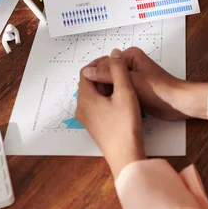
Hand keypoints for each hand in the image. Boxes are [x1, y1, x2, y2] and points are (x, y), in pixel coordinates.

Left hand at [76, 49, 145, 177]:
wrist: (126, 156)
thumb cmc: (125, 125)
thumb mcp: (125, 92)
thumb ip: (118, 70)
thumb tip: (113, 53)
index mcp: (84, 98)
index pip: (87, 71)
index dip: (101, 63)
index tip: (117, 62)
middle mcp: (81, 108)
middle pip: (90, 83)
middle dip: (106, 75)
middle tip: (124, 73)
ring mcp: (87, 119)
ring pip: (95, 94)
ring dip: (108, 87)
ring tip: (126, 86)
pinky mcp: (95, 126)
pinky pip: (98, 106)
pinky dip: (108, 99)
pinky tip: (123, 102)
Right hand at [82, 47, 207, 120]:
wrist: (177, 103)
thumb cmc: (158, 90)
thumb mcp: (131, 81)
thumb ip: (108, 75)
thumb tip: (87, 72)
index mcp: (129, 56)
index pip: (103, 62)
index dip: (93, 75)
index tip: (85, 89)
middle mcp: (129, 64)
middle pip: (106, 73)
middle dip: (99, 84)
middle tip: (90, 99)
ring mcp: (132, 77)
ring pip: (112, 84)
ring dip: (106, 92)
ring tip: (97, 104)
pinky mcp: (135, 90)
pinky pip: (119, 92)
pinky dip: (114, 98)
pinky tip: (107, 106)